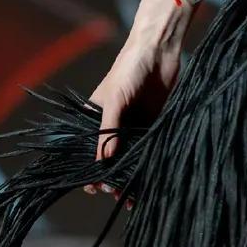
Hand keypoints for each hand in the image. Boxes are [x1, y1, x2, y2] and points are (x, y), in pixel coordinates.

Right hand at [82, 0, 197, 196]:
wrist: (159, 50)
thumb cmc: (129, 69)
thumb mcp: (115, 99)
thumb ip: (109, 129)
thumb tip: (105, 161)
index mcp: (95, 117)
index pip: (87, 148)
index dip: (88, 168)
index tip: (93, 187)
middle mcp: (113, 123)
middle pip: (109, 157)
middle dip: (110, 176)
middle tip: (114, 192)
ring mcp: (133, 124)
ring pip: (128, 156)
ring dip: (128, 174)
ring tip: (131, 196)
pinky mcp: (152, 122)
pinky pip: (147, 148)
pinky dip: (146, 163)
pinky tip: (148, 179)